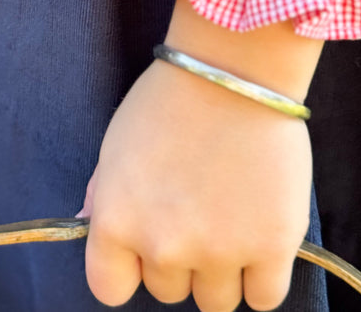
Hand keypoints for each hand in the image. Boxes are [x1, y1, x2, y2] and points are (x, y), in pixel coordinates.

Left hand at [78, 58, 312, 310]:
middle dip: (180, 257)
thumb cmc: (170, 97)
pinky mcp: (271, 248)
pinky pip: (264, 297)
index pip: (109, 288)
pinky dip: (263, 275)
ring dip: (222, 269)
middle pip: (168, 290)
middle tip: (196, 209)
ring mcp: (218, 252)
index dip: (129, 268)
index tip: (145, 245)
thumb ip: (104, 193)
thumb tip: (89, 224)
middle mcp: (162, 246)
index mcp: (116, 220)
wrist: (233, 71)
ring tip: (231, 218)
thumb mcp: (117, 142)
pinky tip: (260, 234)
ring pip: (216, 300)